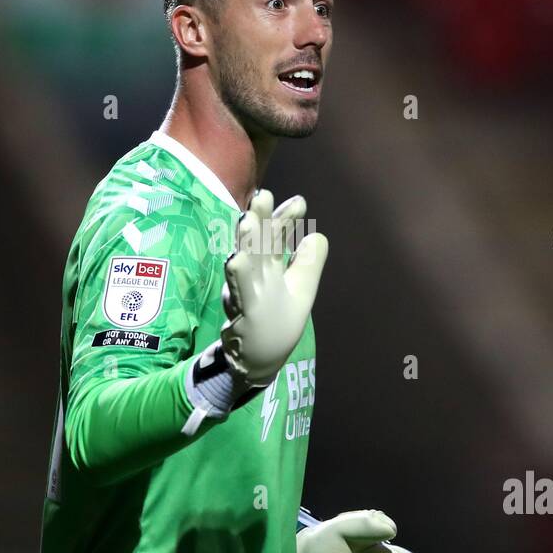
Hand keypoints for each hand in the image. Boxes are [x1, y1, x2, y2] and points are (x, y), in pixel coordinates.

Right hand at [220, 189, 326, 386]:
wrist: (257, 358)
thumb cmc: (276, 321)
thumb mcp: (300, 290)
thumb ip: (307, 263)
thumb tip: (317, 235)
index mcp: (272, 267)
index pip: (278, 237)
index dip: (287, 219)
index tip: (299, 202)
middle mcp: (258, 275)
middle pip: (260, 243)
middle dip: (262, 220)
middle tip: (263, 194)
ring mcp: (247, 291)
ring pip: (246, 262)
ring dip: (246, 241)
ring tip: (247, 219)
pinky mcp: (243, 311)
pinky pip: (240, 292)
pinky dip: (238, 276)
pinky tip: (236, 260)